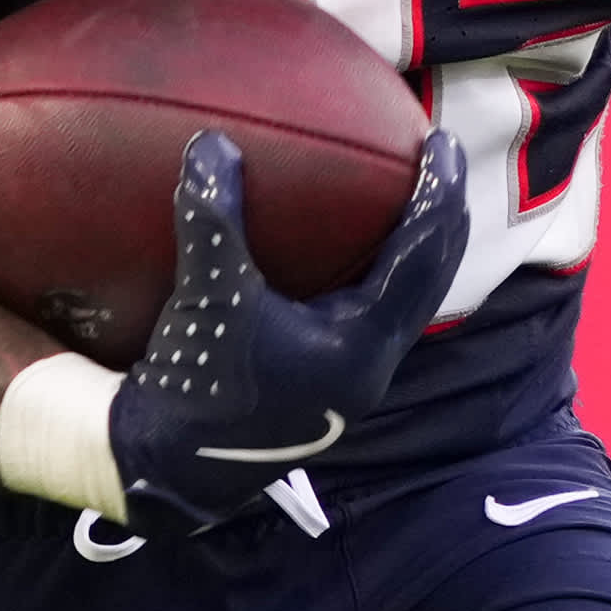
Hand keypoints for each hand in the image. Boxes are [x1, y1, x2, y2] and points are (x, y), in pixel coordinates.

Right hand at [106, 129, 468, 532]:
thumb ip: (213, 218)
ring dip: (412, 245)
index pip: (422, 256)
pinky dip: (376, 268)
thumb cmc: (197, 389)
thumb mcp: (205, 296)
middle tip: (437, 155)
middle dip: (439, 216)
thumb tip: (213, 143)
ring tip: (406, 193)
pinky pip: (372, 309)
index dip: (437, 194)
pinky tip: (348, 245)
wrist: (169, 469)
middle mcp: (371, 362)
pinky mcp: (326, 378)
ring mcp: (352, 375)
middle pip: (430, 277)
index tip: (441, 141)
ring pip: (406, 298)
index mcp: (362, 344)